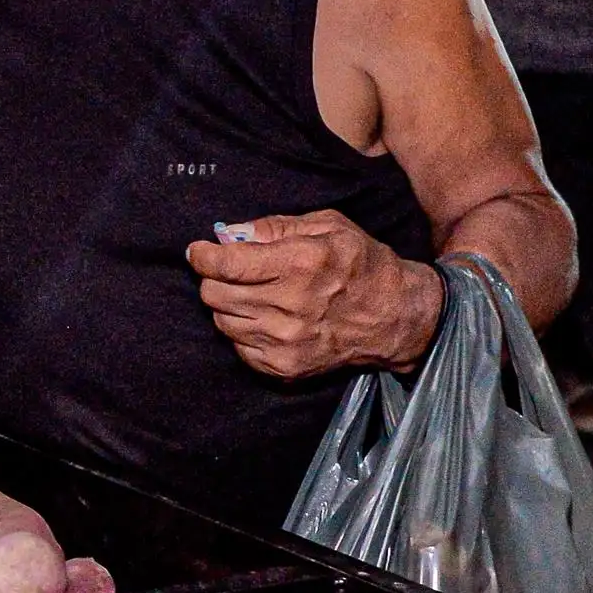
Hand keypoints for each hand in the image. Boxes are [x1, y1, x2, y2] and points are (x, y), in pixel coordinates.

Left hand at [186, 216, 446, 378]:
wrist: (394, 317)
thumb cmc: (360, 264)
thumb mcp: (327, 226)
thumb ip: (274, 227)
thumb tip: (229, 233)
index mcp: (300, 264)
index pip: (227, 264)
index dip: (203, 256)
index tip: (198, 251)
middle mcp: (290, 305)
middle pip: (216, 294)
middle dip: (213, 278)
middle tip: (226, 271)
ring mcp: (286, 341)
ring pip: (222, 321)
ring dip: (227, 304)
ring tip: (249, 294)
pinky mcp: (285, 366)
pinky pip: (238, 347)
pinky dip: (242, 330)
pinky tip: (263, 317)